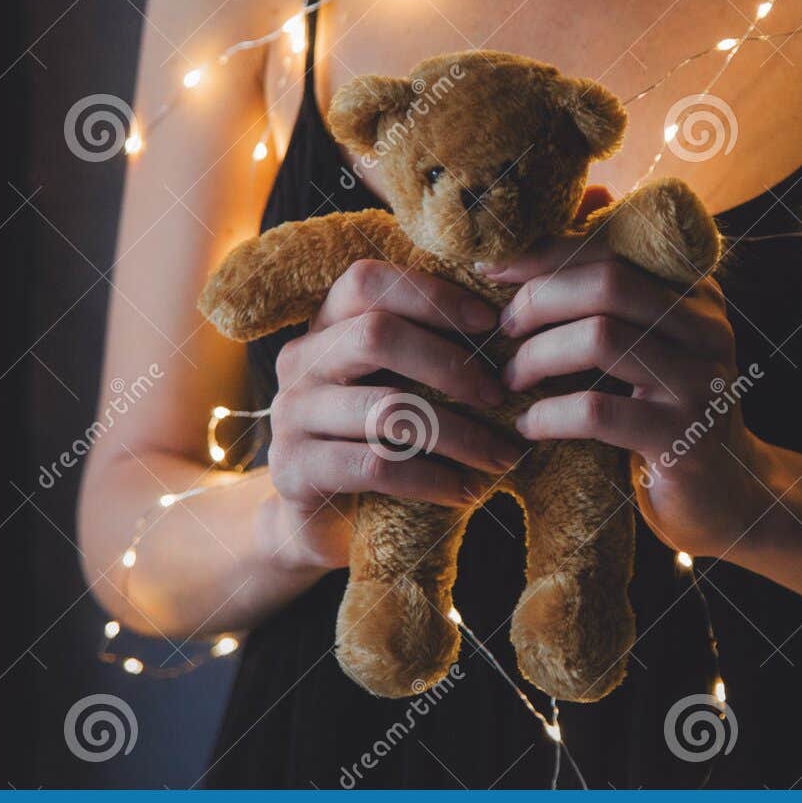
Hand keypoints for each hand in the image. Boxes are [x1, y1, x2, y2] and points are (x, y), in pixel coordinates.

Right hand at [264, 259, 522, 571]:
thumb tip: (511, 323)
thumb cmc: (380, 438)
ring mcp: (290, 415)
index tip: (489, 322)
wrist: (323, 520)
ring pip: (387, 408)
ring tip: (502, 457)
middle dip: (450, 365)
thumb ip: (429, 349)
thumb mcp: (399, 383)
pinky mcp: (295, 470)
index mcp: (325, 325)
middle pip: (375, 335)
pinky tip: (468, 491)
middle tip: (501, 397)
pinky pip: (376, 466)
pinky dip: (433, 479)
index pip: (367, 282)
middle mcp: (300, 361)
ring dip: (459, 434)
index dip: (431, 296)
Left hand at [489, 195, 770, 559]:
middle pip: (605, 283)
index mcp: (695, 290)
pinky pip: (598, 410)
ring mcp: (700, 381)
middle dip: (537, 300)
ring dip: (537, 356)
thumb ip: (620, 274)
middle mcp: (707, 325)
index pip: (612, 246)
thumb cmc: (666, 409)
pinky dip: (549, 414)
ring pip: (599, 337)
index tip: (491, 269)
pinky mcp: (682, 436)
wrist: (727, 497)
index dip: (544, 252)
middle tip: (500, 330)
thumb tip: (592, 191)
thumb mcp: (650, 338)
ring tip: (509, 379)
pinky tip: (528, 426)